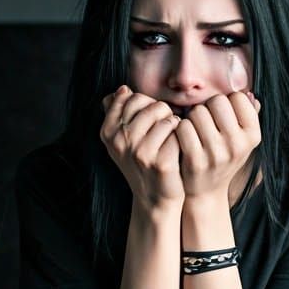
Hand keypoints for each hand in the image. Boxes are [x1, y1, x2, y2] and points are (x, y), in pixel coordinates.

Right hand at [100, 86, 184, 211]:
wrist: (154, 199)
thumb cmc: (142, 163)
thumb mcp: (122, 140)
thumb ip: (118, 113)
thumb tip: (122, 89)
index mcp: (108, 132)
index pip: (131, 97)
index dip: (145, 104)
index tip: (148, 120)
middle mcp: (121, 142)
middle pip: (151, 105)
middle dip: (162, 113)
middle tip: (163, 130)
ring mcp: (140, 153)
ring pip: (166, 117)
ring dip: (173, 125)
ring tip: (170, 139)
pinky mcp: (160, 163)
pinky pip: (177, 133)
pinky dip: (180, 138)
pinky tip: (177, 150)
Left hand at [174, 91, 261, 203]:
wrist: (207, 191)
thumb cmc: (224, 156)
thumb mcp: (242, 139)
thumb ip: (248, 115)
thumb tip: (248, 94)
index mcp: (253, 136)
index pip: (237, 97)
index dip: (226, 102)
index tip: (222, 116)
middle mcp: (238, 145)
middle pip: (216, 101)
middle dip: (208, 107)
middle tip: (205, 122)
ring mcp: (217, 153)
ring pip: (198, 112)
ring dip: (192, 117)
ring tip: (195, 131)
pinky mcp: (195, 160)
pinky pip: (184, 127)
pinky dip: (180, 129)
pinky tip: (184, 138)